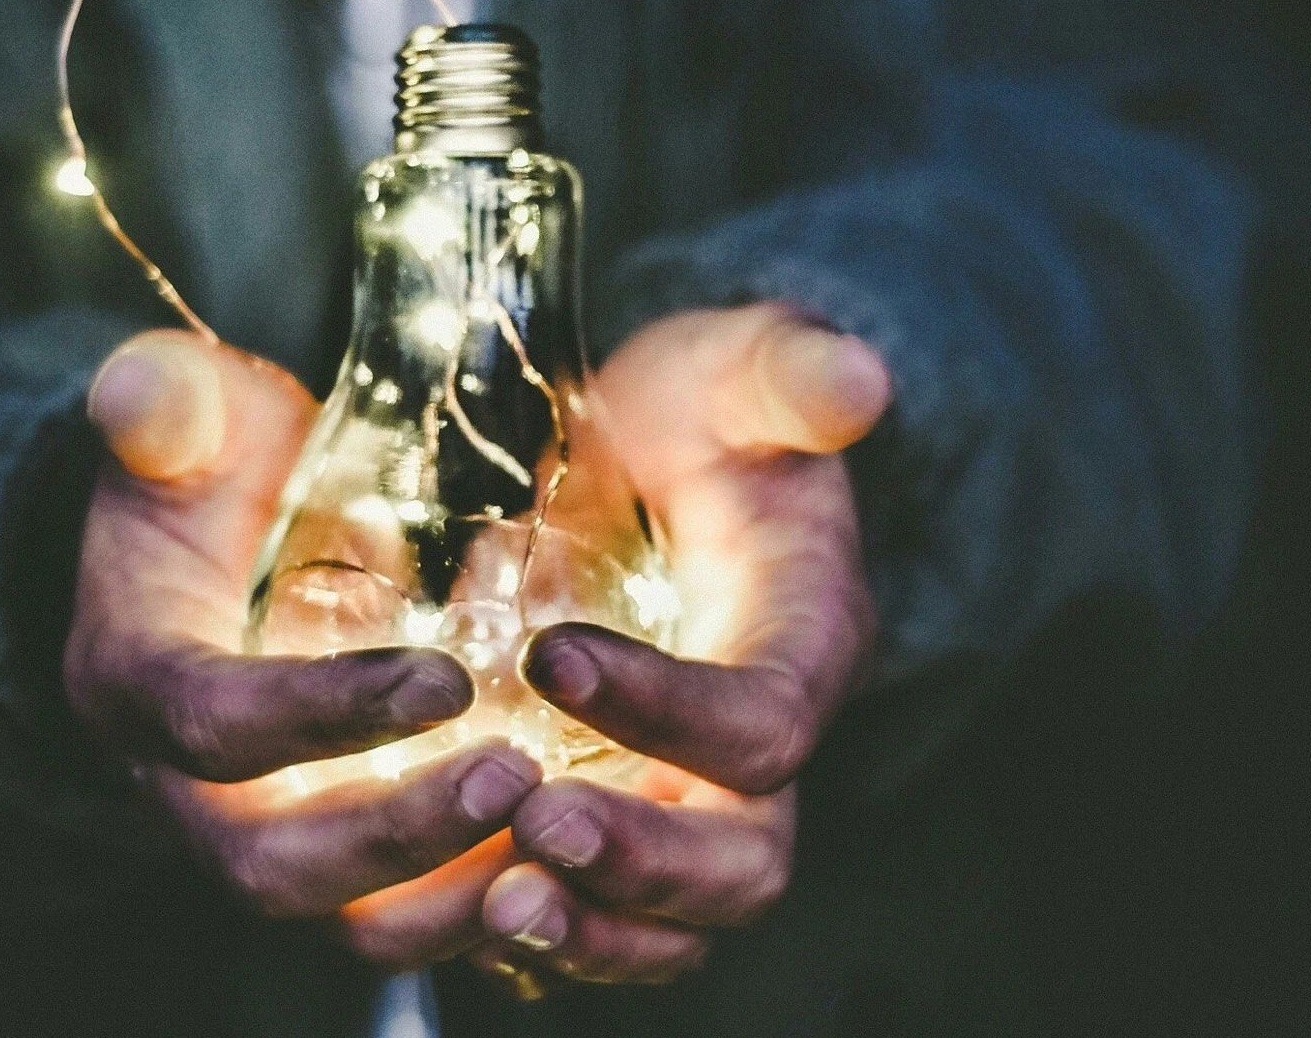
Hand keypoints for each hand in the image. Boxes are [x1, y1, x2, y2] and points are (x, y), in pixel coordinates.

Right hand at [65, 330, 543, 968]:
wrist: (217, 542)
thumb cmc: (210, 471)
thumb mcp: (186, 418)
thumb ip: (166, 403)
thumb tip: (139, 392)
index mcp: (137, 680)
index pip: (212, 723)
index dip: (321, 715)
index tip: (446, 680)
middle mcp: (186, 789)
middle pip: (272, 865)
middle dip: (396, 837)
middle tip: (518, 778)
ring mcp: (265, 835)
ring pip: (346, 922)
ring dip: (453, 898)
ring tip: (564, 838)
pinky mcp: (339, 859)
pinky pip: (405, 921)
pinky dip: (487, 911)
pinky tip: (577, 866)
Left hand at [470, 304, 890, 990]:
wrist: (650, 461)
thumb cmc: (696, 416)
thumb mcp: (735, 371)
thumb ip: (788, 374)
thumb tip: (857, 378)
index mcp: (801, 646)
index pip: (763, 720)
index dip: (670, 709)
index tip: (551, 656)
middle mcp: (755, 752)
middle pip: (742, 861)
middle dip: (645, 862)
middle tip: (537, 827)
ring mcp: (686, 801)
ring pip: (673, 925)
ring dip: (590, 932)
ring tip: (497, 906)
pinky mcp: (618, 822)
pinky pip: (597, 921)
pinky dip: (538, 939)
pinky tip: (453, 911)